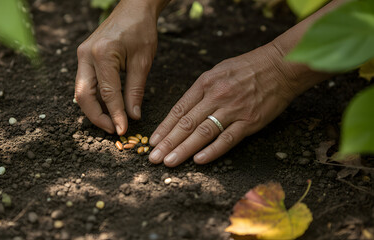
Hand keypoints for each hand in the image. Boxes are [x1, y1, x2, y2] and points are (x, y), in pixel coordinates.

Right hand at [75, 1, 158, 134]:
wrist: (133, 8)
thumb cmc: (141, 30)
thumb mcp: (143, 61)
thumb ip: (136, 90)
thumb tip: (132, 116)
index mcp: (103, 54)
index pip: (108, 94)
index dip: (115, 115)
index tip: (122, 131)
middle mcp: (86, 55)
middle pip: (84, 96)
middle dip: (97, 117)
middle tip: (112, 130)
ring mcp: (82, 56)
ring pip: (81, 91)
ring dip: (94, 110)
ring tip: (111, 122)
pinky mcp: (84, 57)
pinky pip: (85, 83)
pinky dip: (94, 98)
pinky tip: (107, 108)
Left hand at [148, 43, 299, 166]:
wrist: (281, 66)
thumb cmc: (248, 68)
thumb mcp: (219, 71)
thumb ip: (201, 90)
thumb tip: (184, 110)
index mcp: (205, 83)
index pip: (179, 109)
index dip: (164, 127)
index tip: (152, 141)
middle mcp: (216, 96)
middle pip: (186, 123)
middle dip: (167, 142)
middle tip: (153, 157)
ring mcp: (233, 109)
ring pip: (203, 132)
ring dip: (183, 149)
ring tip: (168, 162)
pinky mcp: (250, 121)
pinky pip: (228, 138)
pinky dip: (213, 150)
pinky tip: (199, 160)